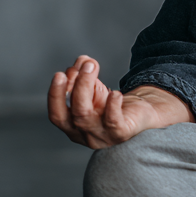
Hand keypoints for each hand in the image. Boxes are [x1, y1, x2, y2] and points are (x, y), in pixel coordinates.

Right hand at [47, 55, 193, 148]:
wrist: (140, 116)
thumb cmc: (113, 105)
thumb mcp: (95, 90)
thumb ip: (84, 76)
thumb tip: (82, 60)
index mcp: (73, 125)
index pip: (57, 114)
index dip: (55, 95)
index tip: (59, 74)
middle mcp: (84, 134)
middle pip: (72, 113)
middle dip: (73, 87)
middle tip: (81, 65)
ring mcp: (101, 136)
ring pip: (84, 116)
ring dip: (85, 87)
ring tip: (92, 67)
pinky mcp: (120, 134)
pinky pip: (112, 122)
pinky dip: (112, 106)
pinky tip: (115, 93)